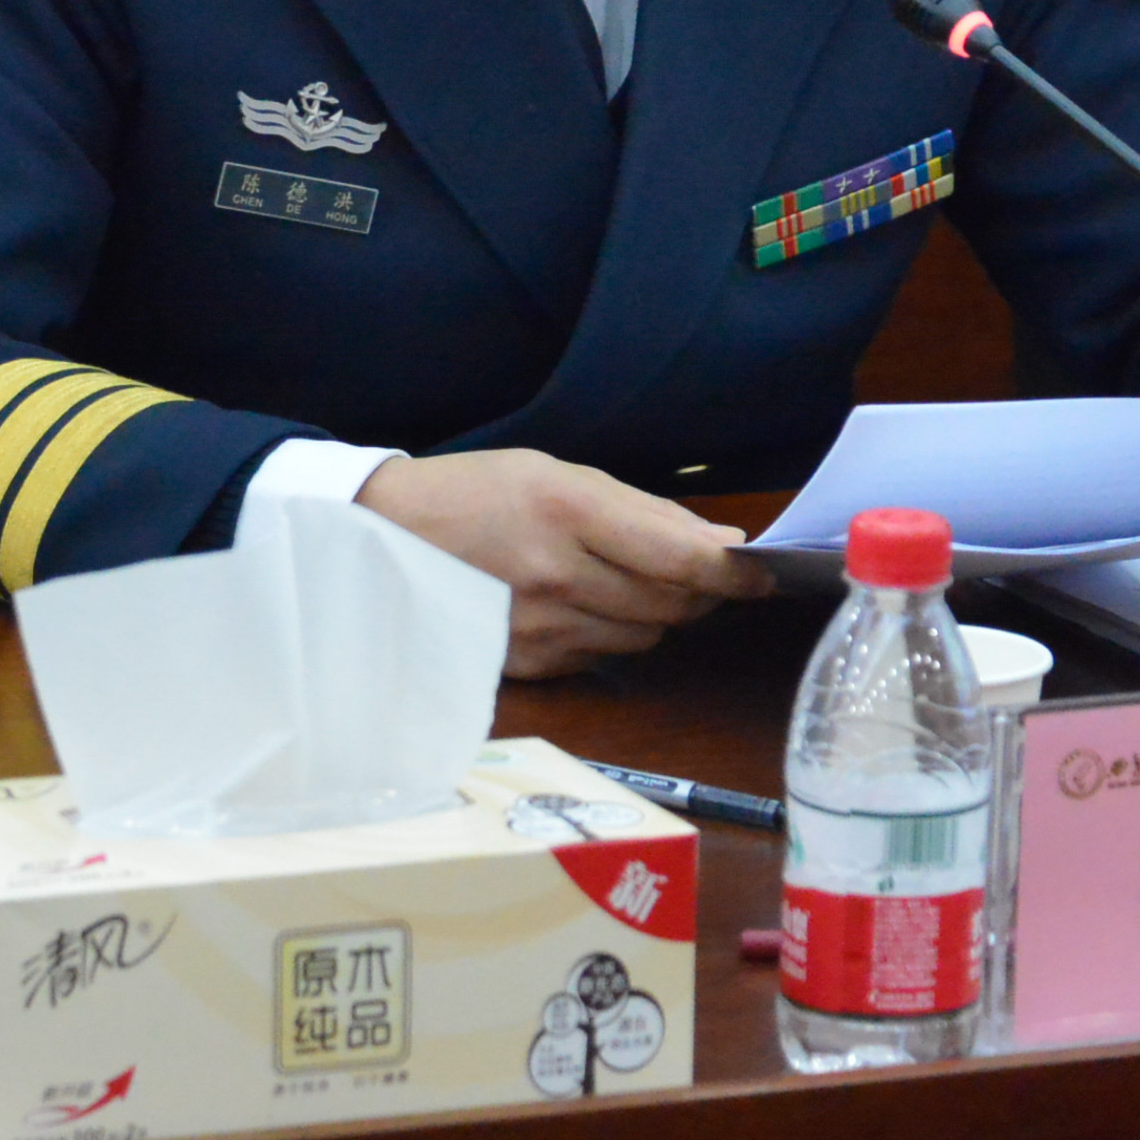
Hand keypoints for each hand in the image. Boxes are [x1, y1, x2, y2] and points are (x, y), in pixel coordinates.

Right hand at [352, 449, 770, 675]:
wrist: (376, 539)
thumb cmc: (474, 494)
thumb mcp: (556, 474)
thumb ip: (641, 511)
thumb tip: (720, 543)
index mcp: (567, 511)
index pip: (680, 558)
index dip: (733, 572)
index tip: (763, 573)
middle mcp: (557, 575)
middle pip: (672, 603)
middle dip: (698, 590)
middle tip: (697, 571)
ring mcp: (539, 628)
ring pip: (644, 635)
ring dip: (654, 612)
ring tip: (620, 580)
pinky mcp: (524, 665)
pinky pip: (601, 657)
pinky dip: (608, 634)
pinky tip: (578, 605)